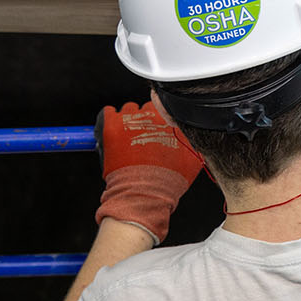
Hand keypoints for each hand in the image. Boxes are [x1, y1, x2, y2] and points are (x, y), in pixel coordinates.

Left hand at [94, 101, 205, 244]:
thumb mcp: (191, 161)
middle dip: (145, 120)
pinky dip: (109, 121)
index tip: (157, 131)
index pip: (165, 109)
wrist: (144, 192)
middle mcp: (151, 114)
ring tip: (127, 140)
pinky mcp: (110, 123)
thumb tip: (191, 139)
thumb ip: (192, 144)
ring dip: (128, 121)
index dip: (160, 122)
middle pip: (146, 108)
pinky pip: (107, 112)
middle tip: (143, 138)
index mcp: (170, 119)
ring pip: (128, 110)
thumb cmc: (167, 180)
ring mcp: (130, 118)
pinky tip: (113, 135)